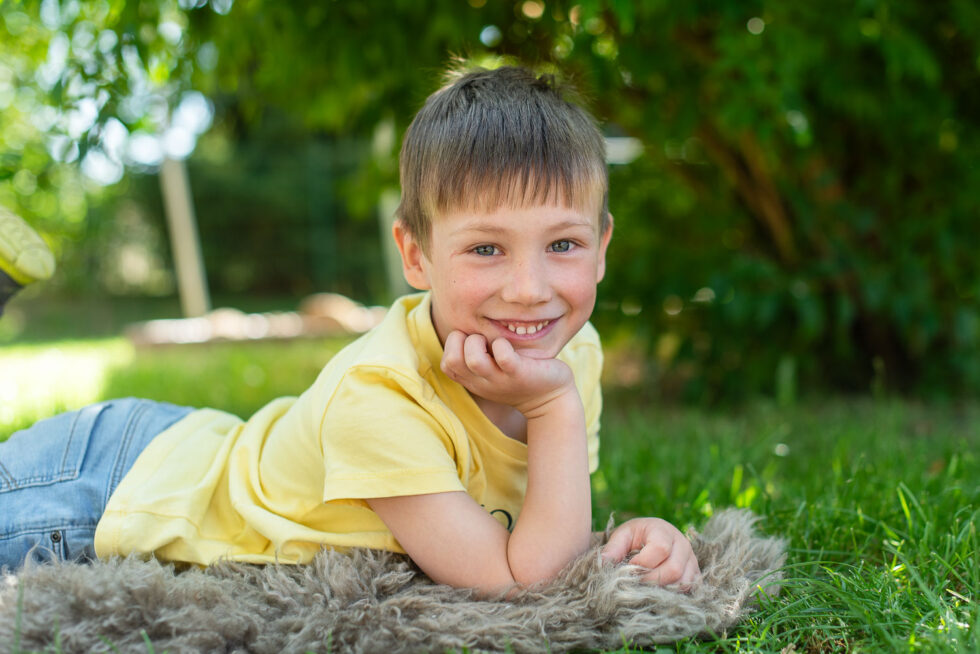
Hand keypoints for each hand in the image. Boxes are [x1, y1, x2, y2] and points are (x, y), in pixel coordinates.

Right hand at [440, 330, 574, 416]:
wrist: (550, 398)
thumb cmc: (519, 375)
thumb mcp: (492, 370)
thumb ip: (478, 355)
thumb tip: (468, 322)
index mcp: (473, 380)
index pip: (446, 365)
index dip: (453, 346)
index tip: (472, 340)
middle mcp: (482, 382)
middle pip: (452, 362)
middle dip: (460, 341)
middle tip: (481, 339)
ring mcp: (500, 380)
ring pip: (474, 360)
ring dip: (480, 342)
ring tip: (492, 341)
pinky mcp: (519, 374)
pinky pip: (504, 357)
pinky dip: (503, 345)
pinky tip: (509, 346)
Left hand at [601, 518, 700, 589]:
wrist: (653, 535)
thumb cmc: (636, 536)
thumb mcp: (622, 535)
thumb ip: (613, 548)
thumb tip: (603, 563)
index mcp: (663, 530)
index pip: (660, 549)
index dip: (643, 564)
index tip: (629, 568)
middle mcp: (682, 544)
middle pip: (674, 569)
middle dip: (651, 581)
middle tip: (635, 584)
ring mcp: (691, 560)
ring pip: (684, 582)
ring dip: (663, 590)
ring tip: (646, 589)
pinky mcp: (694, 573)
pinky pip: (690, 589)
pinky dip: (675, 595)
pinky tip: (659, 593)